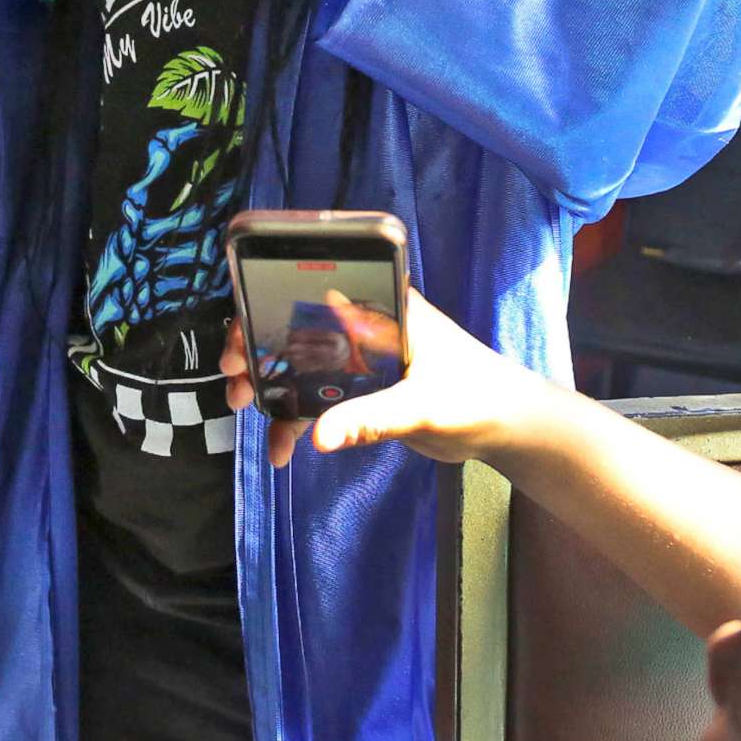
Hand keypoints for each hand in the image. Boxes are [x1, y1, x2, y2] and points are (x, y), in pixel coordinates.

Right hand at [221, 291, 537, 468]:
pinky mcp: (364, 391)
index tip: (241, 334)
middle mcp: (366, 325)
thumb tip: (318, 437)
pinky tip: (280, 450)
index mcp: (382, 306)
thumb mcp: (423, 406)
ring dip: (269, 387)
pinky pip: (317, 401)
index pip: (313, 290)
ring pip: (300, 366)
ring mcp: (362, 359)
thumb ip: (371, 418)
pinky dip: (296, 422)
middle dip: (258, 350)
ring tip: (244, 408)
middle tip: (232, 377)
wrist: (508, 428)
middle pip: (296, 327)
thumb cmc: (477, 396)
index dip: (268, 306)